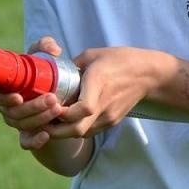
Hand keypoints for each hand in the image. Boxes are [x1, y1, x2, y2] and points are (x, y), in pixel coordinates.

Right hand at [0, 36, 65, 150]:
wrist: (58, 99)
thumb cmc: (43, 75)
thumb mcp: (43, 59)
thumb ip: (45, 47)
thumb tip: (53, 50)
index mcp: (4, 90)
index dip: (2, 98)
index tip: (18, 96)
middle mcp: (7, 109)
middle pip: (12, 113)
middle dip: (32, 107)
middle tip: (52, 98)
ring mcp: (17, 123)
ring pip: (22, 125)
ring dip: (40, 118)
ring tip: (58, 108)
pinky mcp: (29, 135)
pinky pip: (26, 143)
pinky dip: (35, 141)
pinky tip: (46, 135)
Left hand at [43, 46, 175, 139]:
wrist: (148, 75)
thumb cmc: (119, 60)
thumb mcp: (93, 55)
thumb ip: (72, 66)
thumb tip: (52, 72)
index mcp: (99, 83)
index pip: (83, 108)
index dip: (63, 113)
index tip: (49, 106)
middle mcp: (104, 104)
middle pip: (77, 129)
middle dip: (55, 130)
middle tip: (40, 121)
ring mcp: (109, 116)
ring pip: (81, 133)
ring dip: (63, 131)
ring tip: (50, 122)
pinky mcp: (112, 121)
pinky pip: (89, 131)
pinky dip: (74, 129)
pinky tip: (66, 122)